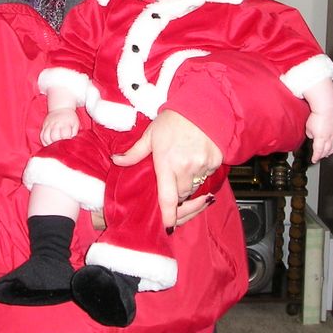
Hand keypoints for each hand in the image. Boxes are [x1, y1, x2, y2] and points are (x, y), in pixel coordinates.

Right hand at [41, 109, 78, 144]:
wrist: (60, 108)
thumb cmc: (70, 118)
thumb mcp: (75, 124)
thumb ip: (74, 133)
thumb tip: (71, 143)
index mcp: (65, 123)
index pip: (65, 135)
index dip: (66, 141)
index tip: (68, 143)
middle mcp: (56, 124)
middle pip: (54, 136)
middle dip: (57, 143)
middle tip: (61, 146)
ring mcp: (48, 125)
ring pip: (46, 137)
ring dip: (49, 143)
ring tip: (54, 147)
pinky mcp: (44, 126)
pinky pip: (42, 136)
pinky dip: (44, 142)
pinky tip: (48, 144)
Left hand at [112, 110, 222, 229]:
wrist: (202, 106)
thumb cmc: (174, 119)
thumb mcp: (150, 134)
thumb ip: (134, 152)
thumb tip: (116, 160)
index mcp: (166, 163)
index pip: (167, 197)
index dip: (168, 215)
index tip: (168, 226)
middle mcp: (185, 167)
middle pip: (182, 194)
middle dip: (177, 191)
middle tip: (173, 175)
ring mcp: (202, 165)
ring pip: (195, 186)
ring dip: (189, 182)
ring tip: (185, 162)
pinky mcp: (216, 162)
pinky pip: (207, 176)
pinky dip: (202, 172)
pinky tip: (197, 156)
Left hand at [305, 109, 332, 162]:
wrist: (326, 107)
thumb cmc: (316, 116)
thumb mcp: (308, 127)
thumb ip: (310, 134)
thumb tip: (312, 136)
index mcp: (321, 138)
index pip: (318, 151)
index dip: (316, 157)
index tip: (314, 160)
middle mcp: (329, 137)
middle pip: (327, 150)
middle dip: (322, 155)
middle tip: (320, 157)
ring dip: (331, 151)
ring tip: (328, 153)